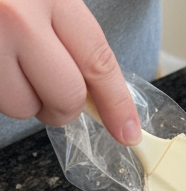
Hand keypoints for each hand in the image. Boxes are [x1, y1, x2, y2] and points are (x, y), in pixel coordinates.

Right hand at [0, 0, 140, 143]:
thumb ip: (71, 31)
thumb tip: (98, 92)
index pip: (98, 62)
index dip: (116, 104)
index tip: (126, 131)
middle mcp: (16, 17)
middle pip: (64, 97)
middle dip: (62, 106)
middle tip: (52, 92)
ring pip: (21, 106)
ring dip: (21, 98)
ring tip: (9, 62)